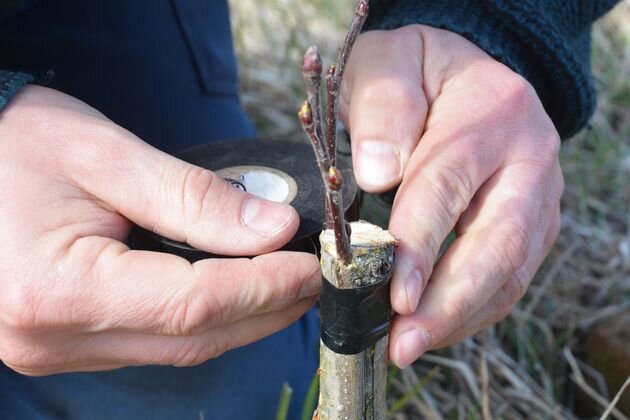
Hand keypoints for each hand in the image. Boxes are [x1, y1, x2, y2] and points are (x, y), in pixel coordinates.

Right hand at [0, 86, 319, 374]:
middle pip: (193, 339)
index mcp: (59, 289)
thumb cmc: (15, 145)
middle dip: (265, 309)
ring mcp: (56, 349)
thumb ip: (194, 197)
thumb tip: (274, 228)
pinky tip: (234, 293)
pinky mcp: (66, 342)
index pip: (194, 304)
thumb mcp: (106, 156)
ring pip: (179, 350)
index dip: (265, 286)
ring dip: (242, 319)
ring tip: (287, 284)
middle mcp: (54, 337)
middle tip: (314, 278)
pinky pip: (154, 343)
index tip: (313, 264)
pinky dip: (204, 322)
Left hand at [341, 26, 562, 366]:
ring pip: (511, 271)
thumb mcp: (389, 62)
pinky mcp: (532, 223)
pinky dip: (472, 310)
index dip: (420, 243)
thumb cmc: (417, 70)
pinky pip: (510, 277)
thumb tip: (379, 173)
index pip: (450, 184)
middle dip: (449, 302)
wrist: (463, 72)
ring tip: (410, 346)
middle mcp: (530, 157)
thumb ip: (383, 107)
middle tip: (404, 343)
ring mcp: (538, 195)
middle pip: (498, 242)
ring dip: (460, 317)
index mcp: (492, 111)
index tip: (393, 291)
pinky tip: (434, 326)